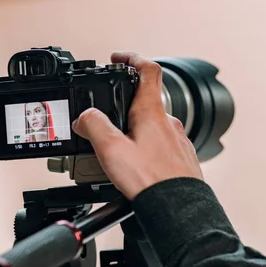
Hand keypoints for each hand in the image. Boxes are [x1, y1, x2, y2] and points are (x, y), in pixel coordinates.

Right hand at [72, 52, 202, 198]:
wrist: (177, 209)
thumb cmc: (150, 180)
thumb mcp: (111, 150)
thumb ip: (94, 126)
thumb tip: (85, 116)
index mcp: (152, 112)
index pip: (148, 69)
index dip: (131, 57)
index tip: (117, 58)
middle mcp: (168, 122)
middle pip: (146, 99)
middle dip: (124, 104)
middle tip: (106, 115)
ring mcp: (177, 140)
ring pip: (153, 124)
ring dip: (134, 128)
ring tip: (116, 147)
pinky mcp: (181, 157)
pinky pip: (160, 143)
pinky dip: (146, 146)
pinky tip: (135, 164)